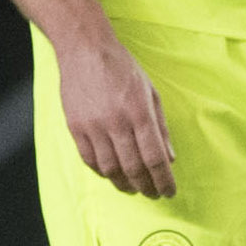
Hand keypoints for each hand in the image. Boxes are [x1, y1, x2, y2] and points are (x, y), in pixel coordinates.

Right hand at [54, 29, 175, 196]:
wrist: (85, 50)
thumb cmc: (122, 69)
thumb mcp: (151, 93)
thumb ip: (161, 127)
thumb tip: (170, 158)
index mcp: (140, 113)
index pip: (155, 158)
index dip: (163, 180)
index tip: (169, 192)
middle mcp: (117, 122)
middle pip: (133, 167)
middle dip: (146, 186)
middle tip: (153, 195)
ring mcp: (93, 126)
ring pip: (110, 168)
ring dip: (123, 184)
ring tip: (133, 189)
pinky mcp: (75, 127)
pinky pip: (88, 159)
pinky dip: (101, 172)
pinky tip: (111, 175)